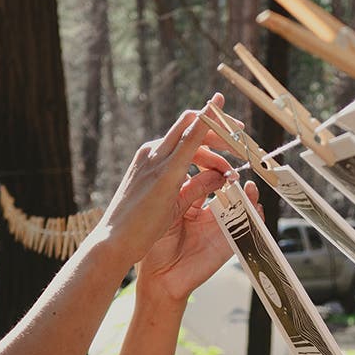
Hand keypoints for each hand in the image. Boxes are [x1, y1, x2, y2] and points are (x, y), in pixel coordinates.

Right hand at [94, 104, 234, 269]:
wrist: (113, 241)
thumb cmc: (137, 227)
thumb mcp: (172, 202)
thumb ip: (194, 187)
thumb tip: (217, 177)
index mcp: (151, 158)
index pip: (183, 133)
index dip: (208, 128)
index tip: (229, 133)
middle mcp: (153, 152)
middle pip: (190, 123)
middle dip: (218, 123)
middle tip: (240, 134)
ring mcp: (157, 159)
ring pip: (193, 128)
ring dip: (220, 133)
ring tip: (239, 152)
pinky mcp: (165, 171)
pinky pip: (190, 140)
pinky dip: (205, 124)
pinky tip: (217, 113)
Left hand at [137, 175, 261, 305]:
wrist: (160, 279)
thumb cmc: (155, 248)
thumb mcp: (170, 212)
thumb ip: (190, 192)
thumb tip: (211, 171)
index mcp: (186, 200)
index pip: (202, 175)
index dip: (209, 163)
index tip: (214, 153)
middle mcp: (204, 211)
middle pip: (223, 187)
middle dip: (229, 176)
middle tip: (231, 170)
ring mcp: (217, 226)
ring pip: (237, 204)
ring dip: (246, 194)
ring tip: (249, 187)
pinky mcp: (227, 242)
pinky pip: (246, 227)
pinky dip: (255, 216)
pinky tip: (255, 207)